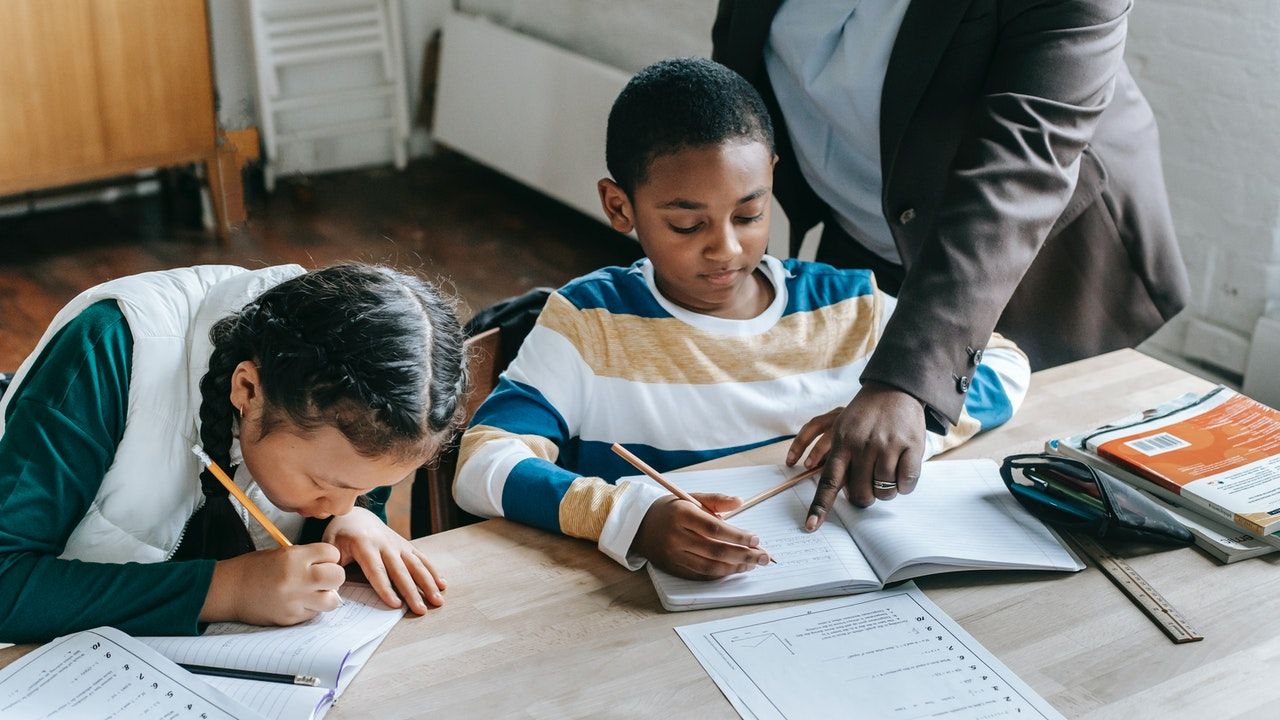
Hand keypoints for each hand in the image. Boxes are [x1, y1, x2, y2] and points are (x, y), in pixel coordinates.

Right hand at [202, 543, 344, 625]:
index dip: (329, 556)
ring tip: (315, 592)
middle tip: (324, 577)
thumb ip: (307, 557)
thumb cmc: (254, 569)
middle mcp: (297, 578)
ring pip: (332, 600)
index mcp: (294, 557)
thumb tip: (330, 564)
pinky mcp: (290, 618)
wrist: (230, 590)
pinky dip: (311, 608)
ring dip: (327, 596)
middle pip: (338, 576)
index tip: (323, 560)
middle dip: (334, 576)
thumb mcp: (282, 553)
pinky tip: (298, 602)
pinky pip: (314, 613)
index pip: (332, 553)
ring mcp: (294, 601)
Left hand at [323, 507, 444, 613]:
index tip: (395, 605)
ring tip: (438, 600)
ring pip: (415, 564)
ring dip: (428, 583)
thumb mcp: (329, 546)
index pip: (376, 570)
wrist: (356, 515)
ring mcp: (398, 543)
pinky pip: (421, 558)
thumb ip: (332, 566)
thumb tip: (332, 591)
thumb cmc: (340, 535)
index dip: (386, 588)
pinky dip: (433, 571)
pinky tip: (442, 584)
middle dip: (412, 591)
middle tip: (422, 609)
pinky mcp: (406, 544)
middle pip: (400, 571)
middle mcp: (385, 543)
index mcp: (364, 544)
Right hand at [631, 493, 770, 579]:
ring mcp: (673, 554)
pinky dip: (720, 574)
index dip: (738, 536)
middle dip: (744, 555)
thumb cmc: (671, 509)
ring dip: (735, 567)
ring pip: (710, 566)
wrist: (639, 524)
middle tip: (764, 557)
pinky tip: (734, 569)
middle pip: (716, 550)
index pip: (715, 529)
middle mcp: (676, 536)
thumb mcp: (691, 498)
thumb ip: (716, 500)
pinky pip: (700, 575)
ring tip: (752, 564)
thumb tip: (740, 502)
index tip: (756, 539)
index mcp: (682, 514)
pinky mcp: (673, 567)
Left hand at [800, 382, 925, 530]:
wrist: (894, 388)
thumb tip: (826, 483)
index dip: (820, 506)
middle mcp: (862, 446)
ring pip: (885, 492)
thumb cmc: (865, 414)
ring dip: (886, 490)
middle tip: (869, 486)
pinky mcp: (911, 446)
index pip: (828, 481)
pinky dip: (904, 484)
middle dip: (864, 498)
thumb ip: (832, 454)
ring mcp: (887, 446)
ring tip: (886, 471)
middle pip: (860, 494)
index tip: (811, 526)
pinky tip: (902, 470)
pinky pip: (907, 483)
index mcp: (842, 443)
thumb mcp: (840, 426)